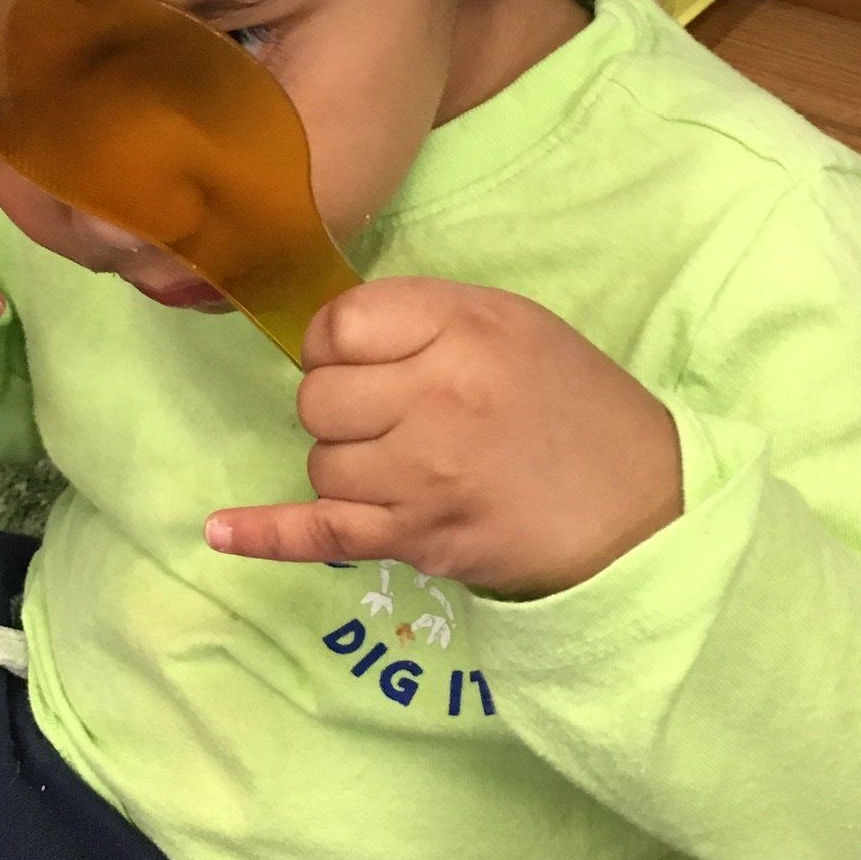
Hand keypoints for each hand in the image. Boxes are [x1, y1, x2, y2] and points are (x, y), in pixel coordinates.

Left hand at [206, 279, 682, 598]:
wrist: (640, 507)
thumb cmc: (571, 403)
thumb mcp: (511, 324)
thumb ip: (422, 318)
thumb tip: (330, 334)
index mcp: (463, 329)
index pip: (339, 326)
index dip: (339, 343)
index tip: (366, 359)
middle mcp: (437, 398)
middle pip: (317, 396)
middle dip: (340, 403)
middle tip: (391, 414)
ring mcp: (422, 477)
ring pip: (319, 460)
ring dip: (347, 461)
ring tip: (406, 462)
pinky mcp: (417, 542)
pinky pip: (318, 533)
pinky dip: (264, 533)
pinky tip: (220, 531)